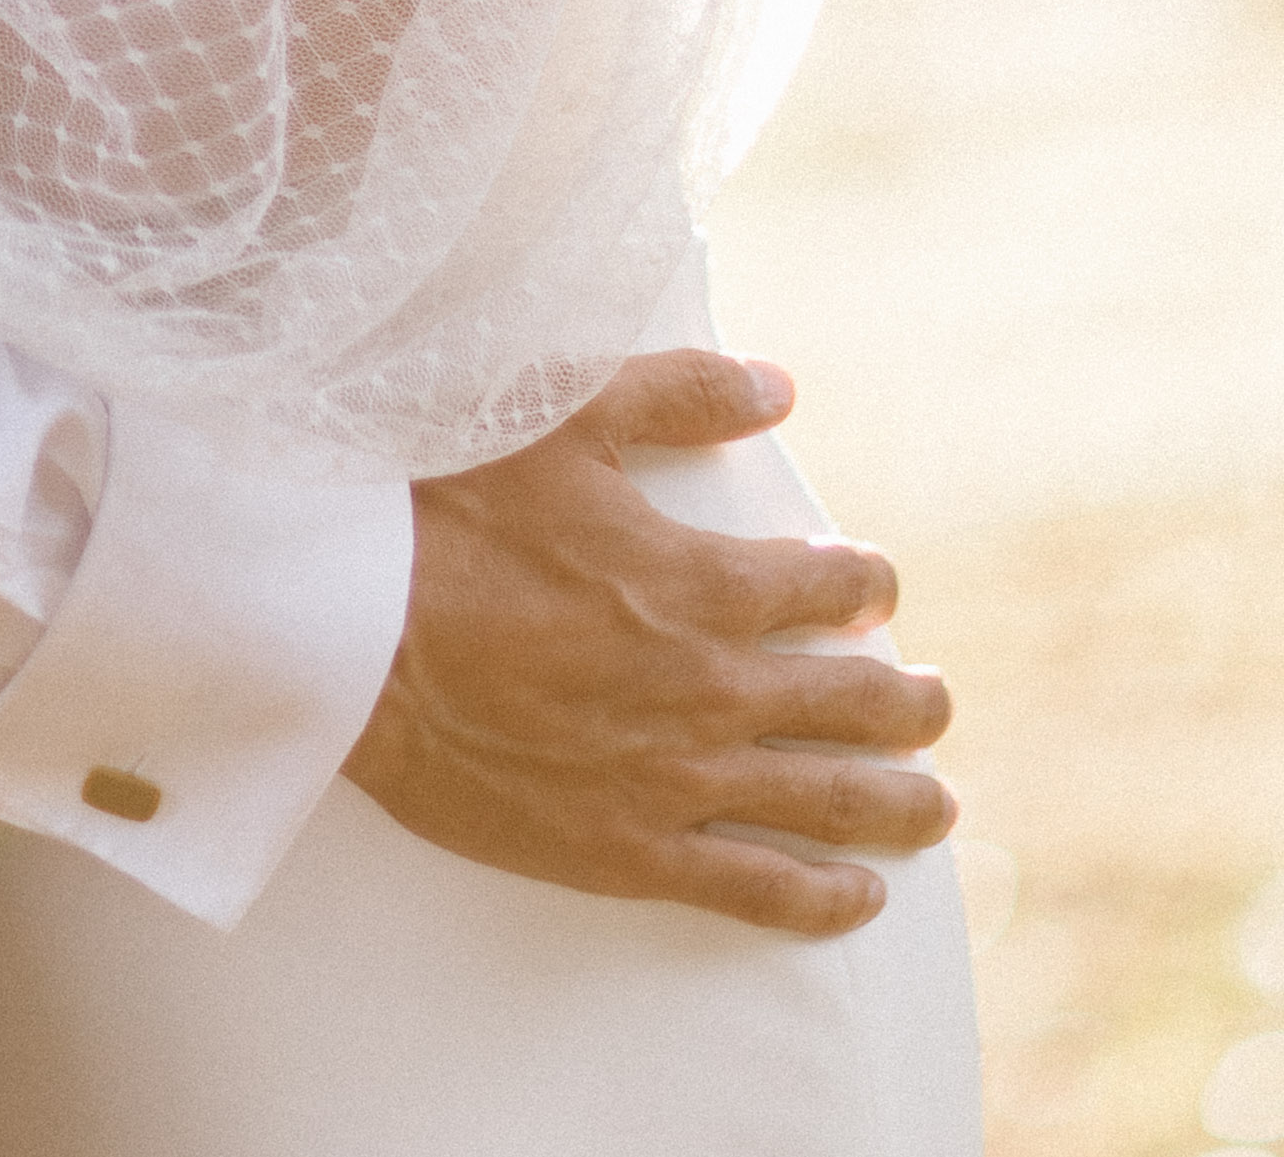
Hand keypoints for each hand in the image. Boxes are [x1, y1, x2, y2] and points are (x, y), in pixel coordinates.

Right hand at [343, 351, 955, 935]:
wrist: (347, 634)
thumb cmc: (445, 510)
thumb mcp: (564, 415)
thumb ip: (680, 393)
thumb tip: (780, 385)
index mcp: (702, 583)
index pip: (830, 588)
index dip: (866, 583)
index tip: (874, 586)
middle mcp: (709, 688)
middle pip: (851, 703)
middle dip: (908, 703)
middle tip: (937, 704)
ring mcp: (673, 781)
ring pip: (823, 800)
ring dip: (892, 802)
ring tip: (933, 807)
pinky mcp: (623, 850)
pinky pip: (751, 885)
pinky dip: (818, 894)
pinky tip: (856, 897)